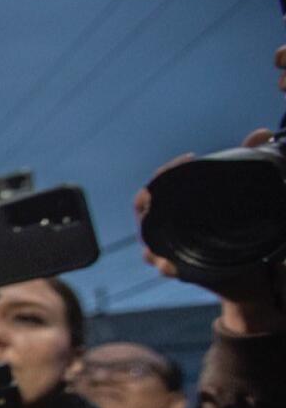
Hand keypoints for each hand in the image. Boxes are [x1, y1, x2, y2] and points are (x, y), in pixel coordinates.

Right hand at [135, 125, 285, 334]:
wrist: (256, 275)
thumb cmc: (245, 233)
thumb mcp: (247, 195)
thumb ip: (250, 161)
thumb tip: (260, 133)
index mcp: (180, 210)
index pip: (159, 186)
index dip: (167, 171)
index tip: (189, 158)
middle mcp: (171, 231)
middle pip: (145, 212)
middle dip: (148, 199)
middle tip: (157, 191)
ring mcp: (174, 252)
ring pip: (150, 242)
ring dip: (151, 236)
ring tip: (161, 227)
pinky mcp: (185, 272)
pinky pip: (167, 267)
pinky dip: (166, 265)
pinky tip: (169, 264)